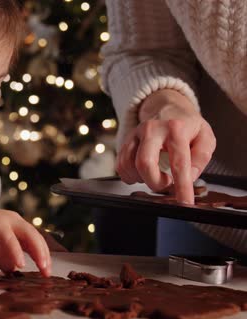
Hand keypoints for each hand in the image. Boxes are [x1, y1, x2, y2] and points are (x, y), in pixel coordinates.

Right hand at [0, 208, 51, 276]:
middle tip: (47, 272)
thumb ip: (7, 260)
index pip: (36, 241)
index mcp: (18, 226)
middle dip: (44, 256)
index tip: (46, 271)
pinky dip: (17, 252)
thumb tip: (15, 271)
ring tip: (41, 267)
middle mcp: (16, 221)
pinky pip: (11, 240)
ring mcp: (8, 222)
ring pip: (30, 236)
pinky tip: (20, 264)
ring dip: (37, 253)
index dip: (43, 255)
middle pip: (37, 238)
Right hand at [117, 89, 215, 203]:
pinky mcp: (125, 141)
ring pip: (129, 166)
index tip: (184, 203)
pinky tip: (142, 173)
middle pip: (144, 163)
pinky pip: (120, 165)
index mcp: (176, 129)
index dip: (182, 187)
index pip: (179, 163)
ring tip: (155, 175)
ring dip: (142, 178)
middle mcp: (152, 129)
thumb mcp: (205, 137)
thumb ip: (201, 156)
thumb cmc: (187, 126)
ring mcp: (135, 134)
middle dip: (155, 183)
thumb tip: (189, 175)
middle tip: (165, 184)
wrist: (166, 109)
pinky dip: (130, 175)